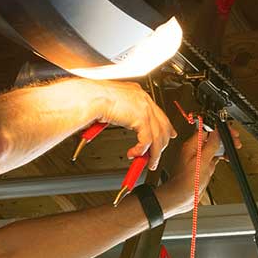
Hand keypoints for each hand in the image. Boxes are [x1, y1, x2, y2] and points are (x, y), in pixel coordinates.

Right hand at [54, 79, 174, 168]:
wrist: (88, 97)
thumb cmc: (92, 99)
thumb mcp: (113, 105)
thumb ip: (124, 113)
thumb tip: (127, 123)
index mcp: (138, 93)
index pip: (158, 113)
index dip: (165, 127)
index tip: (169, 135)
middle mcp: (144, 99)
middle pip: (162, 125)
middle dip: (162, 144)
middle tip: (156, 157)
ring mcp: (144, 108)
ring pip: (157, 136)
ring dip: (154, 153)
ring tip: (149, 163)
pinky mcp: (141, 118)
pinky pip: (147, 140)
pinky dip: (141, 151)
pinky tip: (134, 154)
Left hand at [159, 123, 238, 216]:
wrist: (182, 197)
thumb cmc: (186, 182)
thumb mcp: (201, 163)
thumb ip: (210, 147)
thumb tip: (216, 133)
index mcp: (192, 146)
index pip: (207, 130)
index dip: (219, 129)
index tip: (229, 132)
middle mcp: (196, 150)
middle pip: (212, 137)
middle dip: (224, 137)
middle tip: (235, 140)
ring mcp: (200, 158)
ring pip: (215, 147)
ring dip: (224, 146)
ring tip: (233, 148)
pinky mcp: (204, 166)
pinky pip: (214, 157)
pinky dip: (222, 155)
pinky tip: (226, 158)